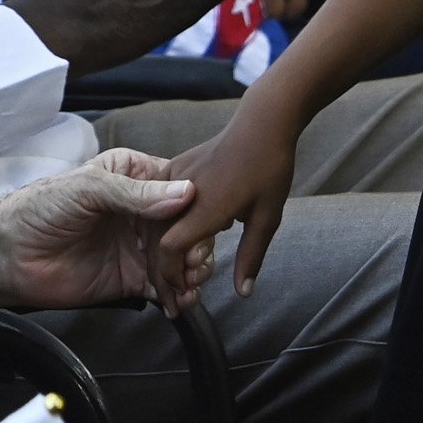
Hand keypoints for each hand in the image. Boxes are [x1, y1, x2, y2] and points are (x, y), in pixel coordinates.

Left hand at [0, 147, 203, 311]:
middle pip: (190, 225)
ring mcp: (141, 245)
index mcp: (133, 176)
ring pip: (184, 257)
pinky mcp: (134, 279)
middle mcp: (143, 209)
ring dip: (193, 272)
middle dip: (198, 244)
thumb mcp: (85, 189)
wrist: (9, 257)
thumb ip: (133, 193)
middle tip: (192, 262)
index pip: (181, 185)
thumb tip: (185, 194)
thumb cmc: (40, 209)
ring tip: (188, 283)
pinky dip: (179, 296)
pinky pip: (167, 287)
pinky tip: (179, 301)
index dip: (197, 205)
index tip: (202, 224)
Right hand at [152, 93, 303, 302]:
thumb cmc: (270, 169)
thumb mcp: (267, 218)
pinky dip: (160, 228)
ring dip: (159, 252)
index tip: (180, 296)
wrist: (261, 121)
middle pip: (156, 240)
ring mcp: (174, 176)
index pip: (170, 249)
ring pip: (153, 222)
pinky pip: (157, 203)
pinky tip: (172, 243)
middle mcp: (181, 191)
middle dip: (162, 274)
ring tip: (174, 277)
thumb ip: (251, 257)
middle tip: (175, 300)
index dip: (170, 276)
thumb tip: (243, 293)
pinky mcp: (174, 166)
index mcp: (205, 207)